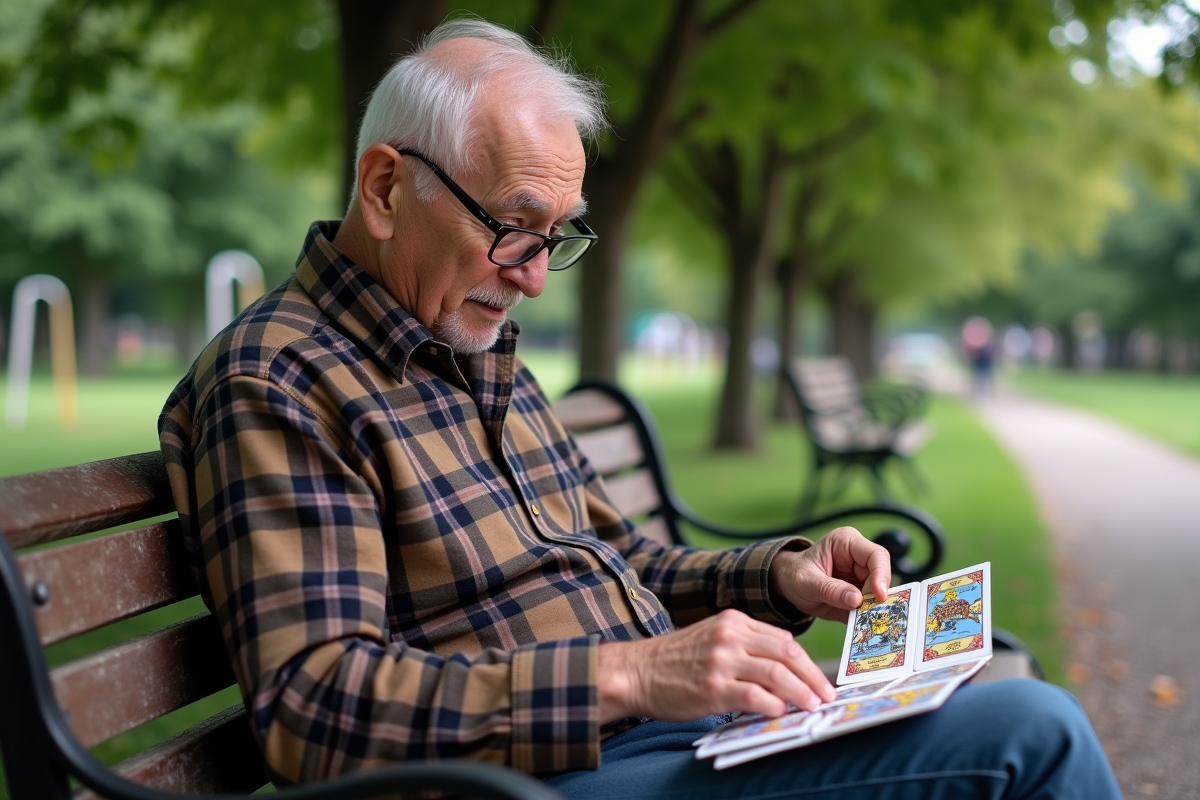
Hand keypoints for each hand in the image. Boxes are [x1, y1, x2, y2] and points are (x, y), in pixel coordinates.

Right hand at [597, 609, 835, 723]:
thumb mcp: (713, 638)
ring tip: (812, 708)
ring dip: (801, 694)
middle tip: (826, 696)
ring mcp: (722, 661)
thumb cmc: (676, 660)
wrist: (637, 671)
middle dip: (812, 677)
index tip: (819, 680)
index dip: (807, 662)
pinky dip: (774, 707)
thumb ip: (746, 647)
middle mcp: (730, 636)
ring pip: (777, 675)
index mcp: (734, 621)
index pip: (783, 640)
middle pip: (787, 654)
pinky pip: (756, 697)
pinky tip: (780, 713)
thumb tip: (785, 671)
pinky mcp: (714, 688)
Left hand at [768, 526, 890, 622]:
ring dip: (874, 610)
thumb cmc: (794, 573)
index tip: (879, 595)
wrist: (786, 586)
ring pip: (878, 595)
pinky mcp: (858, 597)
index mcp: (846, 543)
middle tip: (874, 614)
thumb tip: (857, 600)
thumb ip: (830, 589)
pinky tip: (864, 628)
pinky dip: (867, 619)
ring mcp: (860, 579)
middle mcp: (858, 559)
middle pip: (881, 577)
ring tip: (868, 623)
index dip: (881, 574)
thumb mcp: (806, 581)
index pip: (875, 555)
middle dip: (878, 597)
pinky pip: (868, 609)